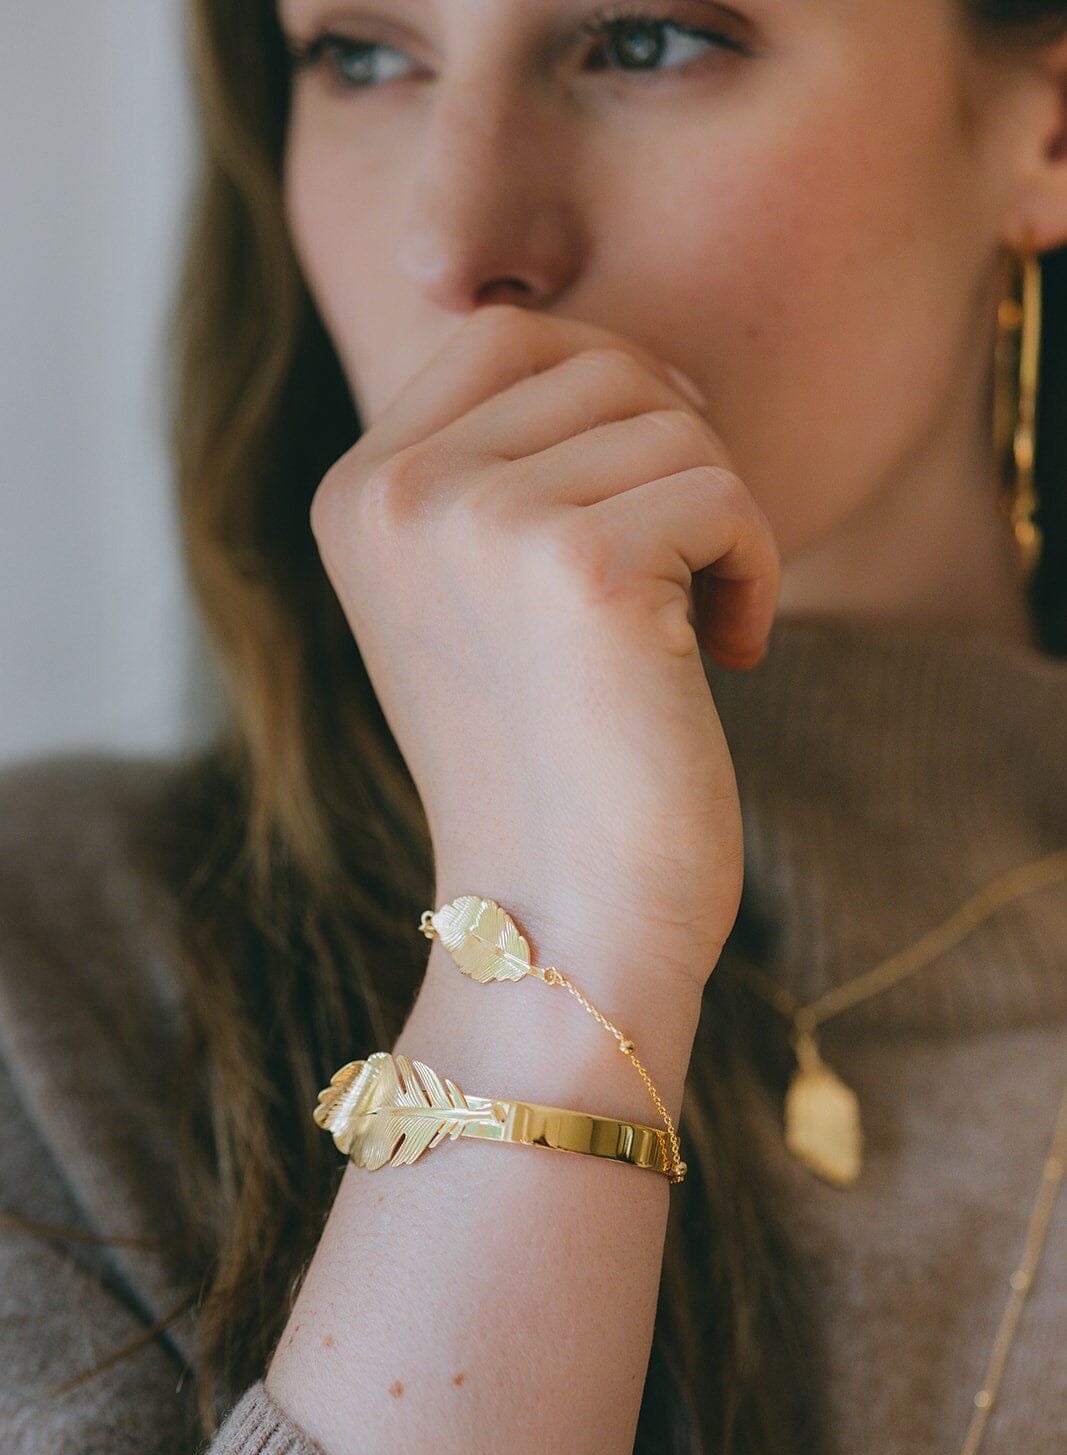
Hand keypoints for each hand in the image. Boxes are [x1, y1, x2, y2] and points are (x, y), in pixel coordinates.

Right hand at [310, 306, 778, 992]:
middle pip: (598, 360)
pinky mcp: (579, 565)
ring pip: (671, 421)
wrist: (559, 922)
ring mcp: (479, 520)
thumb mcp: (482, 601)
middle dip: (673, 453)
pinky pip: (723, 494)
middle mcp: (398, 491)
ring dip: (718, 519)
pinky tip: (731, 658)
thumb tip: (635, 359)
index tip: (652, 499)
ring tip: (698, 627)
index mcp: (359, 494)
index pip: (504, 334)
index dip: (611, 388)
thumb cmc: (549, 767)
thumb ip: (511, 470)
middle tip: (685, 567)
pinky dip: (755, 572)